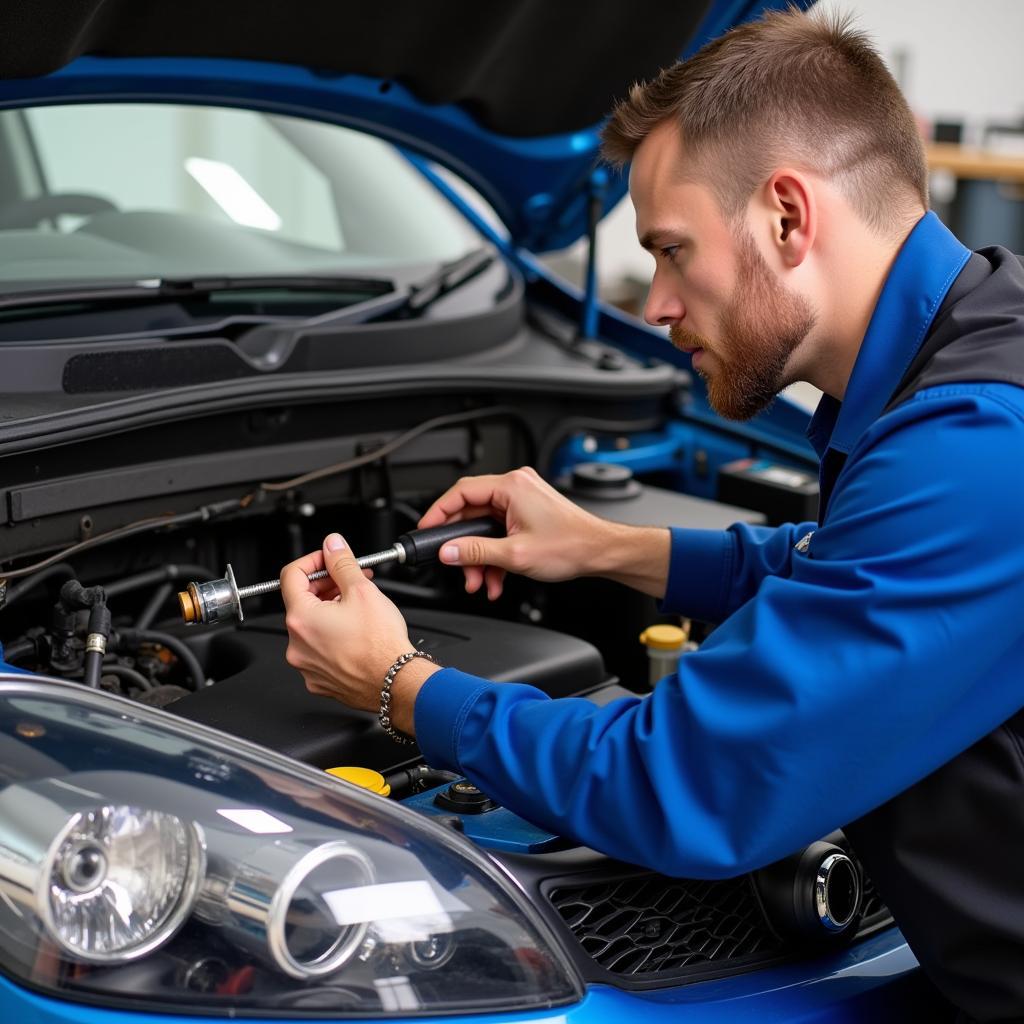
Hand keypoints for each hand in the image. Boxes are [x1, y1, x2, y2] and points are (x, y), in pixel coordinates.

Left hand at [280, 534, 439, 729]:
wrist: (395, 683)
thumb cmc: (381, 645)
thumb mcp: (363, 591)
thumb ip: (342, 563)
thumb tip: (333, 546)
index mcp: (301, 618)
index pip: (291, 576)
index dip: (312, 561)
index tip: (328, 559)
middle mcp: (296, 644)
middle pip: (302, 602)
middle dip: (326, 586)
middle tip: (351, 581)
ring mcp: (306, 665)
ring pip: (312, 627)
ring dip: (330, 612)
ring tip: (358, 608)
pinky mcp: (319, 679)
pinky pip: (319, 651)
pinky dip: (333, 637)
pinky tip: (355, 633)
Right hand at [418, 466, 615, 599]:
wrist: (600, 552)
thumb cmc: (572, 546)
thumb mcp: (514, 555)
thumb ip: (475, 552)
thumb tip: (448, 552)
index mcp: (511, 486)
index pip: (461, 493)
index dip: (438, 512)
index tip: (426, 530)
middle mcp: (516, 487)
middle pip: (472, 513)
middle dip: (465, 546)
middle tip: (458, 567)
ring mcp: (523, 499)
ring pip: (485, 526)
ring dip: (480, 556)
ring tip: (481, 581)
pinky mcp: (528, 512)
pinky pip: (500, 531)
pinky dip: (495, 553)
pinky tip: (496, 577)